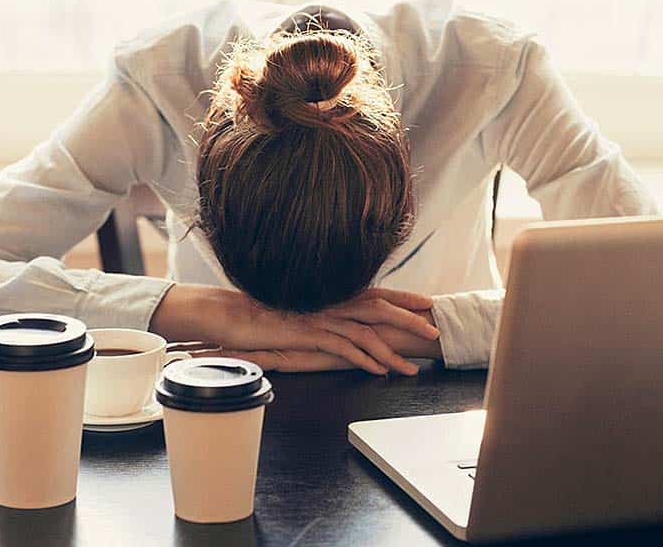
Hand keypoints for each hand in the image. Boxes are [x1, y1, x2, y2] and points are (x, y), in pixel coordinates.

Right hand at [151, 284, 439, 375]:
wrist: (227, 314)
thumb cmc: (260, 314)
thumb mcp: (296, 311)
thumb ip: (318, 313)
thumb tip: (336, 321)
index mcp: (328, 294)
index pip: (373, 292)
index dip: (402, 297)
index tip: (426, 302)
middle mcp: (328, 301)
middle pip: (378, 308)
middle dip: (409, 319)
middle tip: (435, 331)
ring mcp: (319, 316)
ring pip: (366, 331)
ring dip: (392, 350)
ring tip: (413, 367)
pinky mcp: (307, 333)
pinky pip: (343, 347)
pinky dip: (364, 359)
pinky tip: (380, 370)